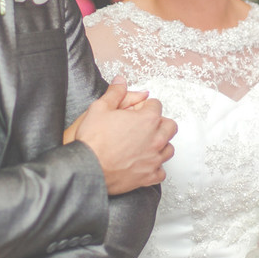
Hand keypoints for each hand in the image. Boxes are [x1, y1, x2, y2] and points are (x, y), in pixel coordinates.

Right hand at [76, 79, 175, 194]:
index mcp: (147, 120)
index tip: (139, 110)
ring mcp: (153, 159)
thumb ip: (115, 92)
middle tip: (145, 126)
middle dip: (160, 123)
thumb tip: (120, 81)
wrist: (87, 168)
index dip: (146, 106)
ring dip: (161, 144)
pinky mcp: (148, 176)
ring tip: (147, 144)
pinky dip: (155, 167)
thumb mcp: (100, 107)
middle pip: (170, 126)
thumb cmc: (93, 141)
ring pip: (169, 149)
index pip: (156, 105)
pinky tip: (146, 163)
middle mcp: (155, 139)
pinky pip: (161, 171)